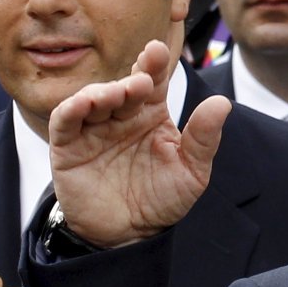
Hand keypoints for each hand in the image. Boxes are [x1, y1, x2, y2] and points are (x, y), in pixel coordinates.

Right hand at [49, 40, 231, 247]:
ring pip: (92, 98)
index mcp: (153, 115)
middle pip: (124, 86)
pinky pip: (64, 121)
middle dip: (132, 78)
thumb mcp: (192, 172)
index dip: (154, 64)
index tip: (157, 50)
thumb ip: (204, 139)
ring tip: (119, 94)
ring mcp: (93, 130)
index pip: (153, 81)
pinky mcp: (68, 148)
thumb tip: (223, 102)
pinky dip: (71, 109)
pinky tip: (83, 104)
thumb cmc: (162, 199)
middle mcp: (122, 116)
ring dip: (103, 91)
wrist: (130, 236)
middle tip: (142, 81)